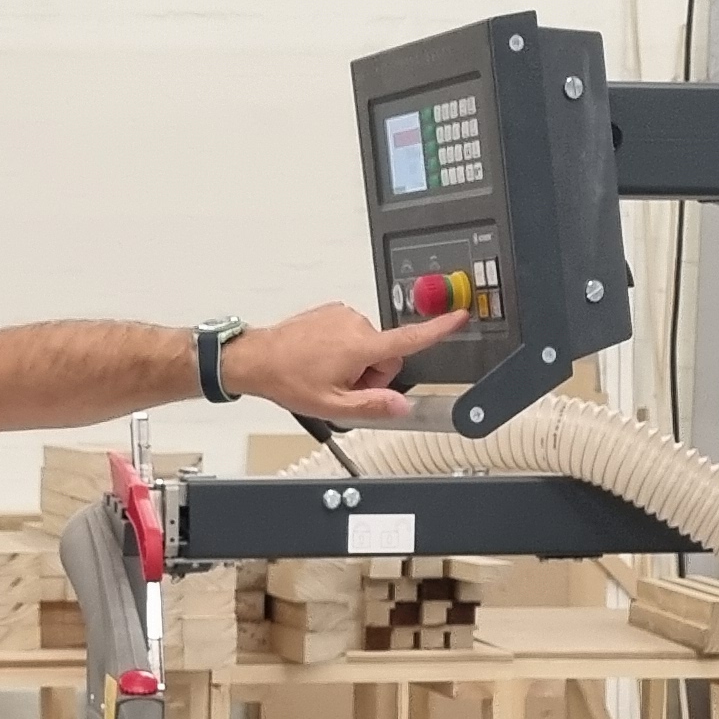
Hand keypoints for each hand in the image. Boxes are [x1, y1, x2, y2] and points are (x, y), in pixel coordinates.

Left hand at [222, 302, 467, 424]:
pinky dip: (342, 349)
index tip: (460, 317)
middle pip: (385, 355)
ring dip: (355, 362)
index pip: (409, 338)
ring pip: (368, 346)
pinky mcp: (332, 311)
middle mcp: (355, 324)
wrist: (258, 358)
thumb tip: (402, 407)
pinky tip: (320, 359)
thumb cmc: (288, 378)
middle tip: (342, 385)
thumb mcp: (333, 406)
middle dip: (371, 374)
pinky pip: (351, 334)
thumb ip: (373, 407)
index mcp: (360, 345)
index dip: (439, 329)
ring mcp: (342, 314)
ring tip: (326, 372)